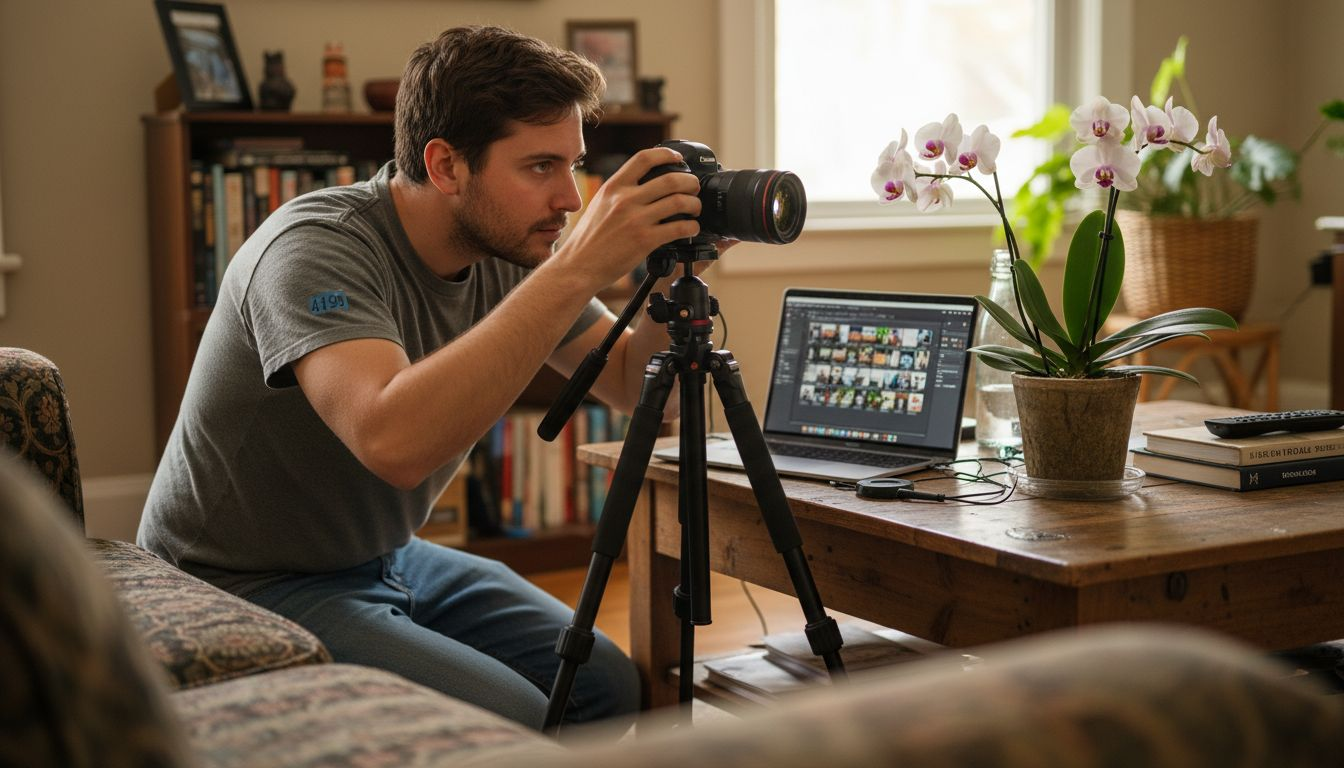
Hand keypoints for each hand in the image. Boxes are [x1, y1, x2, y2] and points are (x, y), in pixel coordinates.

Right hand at [556, 147, 701, 289]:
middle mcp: (625, 199)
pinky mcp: (645, 240)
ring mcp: (636, 220)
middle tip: (694, 188)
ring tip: (695, 209)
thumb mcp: (600, 204)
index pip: (644, 158)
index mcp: (614, 187)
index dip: (667, 154)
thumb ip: (620, 192)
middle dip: (690, 182)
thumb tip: (642, 183)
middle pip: (670, 179)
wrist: (578, 266)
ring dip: (694, 204)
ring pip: (679, 202)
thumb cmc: (588, 239)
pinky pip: (679, 228)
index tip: (678, 159)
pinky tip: (691, 229)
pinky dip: (691, 227)